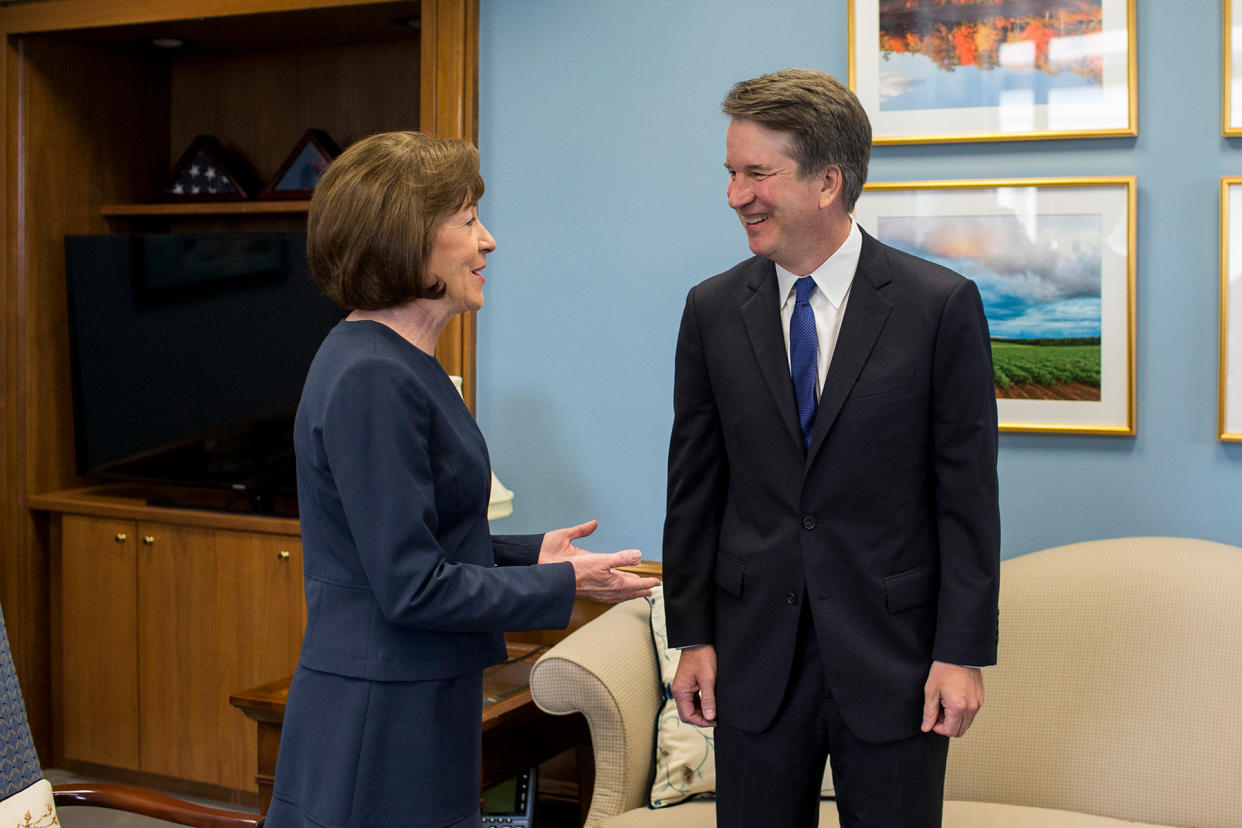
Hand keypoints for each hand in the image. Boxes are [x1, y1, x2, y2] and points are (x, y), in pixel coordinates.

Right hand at [539, 519, 659, 603]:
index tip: (657, 582)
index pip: (637, 583)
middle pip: (631, 592)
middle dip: (641, 589)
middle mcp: (609, 591)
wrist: (557, 582)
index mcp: (614, 583)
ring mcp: (601, 595)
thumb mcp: (602, 559)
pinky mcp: (592, 595)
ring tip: (637, 592)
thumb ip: (621, 558)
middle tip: (651, 589)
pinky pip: (612, 598)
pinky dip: (619, 596)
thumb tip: (638, 554)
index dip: (648, 582)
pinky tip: (615, 594)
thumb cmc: (576, 570)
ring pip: (621, 596)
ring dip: (631, 593)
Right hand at [671, 644, 716, 726]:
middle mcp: (678, 691)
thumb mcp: (708, 679)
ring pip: (689, 707)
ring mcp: (682, 688)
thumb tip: (710, 717)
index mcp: (680, 691)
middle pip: (687, 714)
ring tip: (714, 711)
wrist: (698, 641)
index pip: (688, 716)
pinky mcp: (687, 684)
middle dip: (700, 718)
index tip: (715, 720)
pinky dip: (700, 704)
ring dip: (700, 712)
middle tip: (715, 718)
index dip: (701, 721)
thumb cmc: (702, 656)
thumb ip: (708, 699)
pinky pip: (691, 700)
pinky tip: (710, 702)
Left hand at [922, 661, 983, 736]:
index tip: (933, 717)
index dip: (938, 728)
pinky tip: (954, 698)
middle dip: (947, 725)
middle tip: (938, 710)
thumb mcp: (931, 690)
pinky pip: (971, 714)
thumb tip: (926, 727)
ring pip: (966, 723)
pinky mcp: (980, 698)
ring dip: (955, 719)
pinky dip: (962, 712)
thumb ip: (929, 712)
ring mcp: (978, 704)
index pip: (950, 731)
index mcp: (958, 708)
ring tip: (945, 703)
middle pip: (960, 731)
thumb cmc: (944, 669)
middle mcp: (971, 708)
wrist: (959, 654)